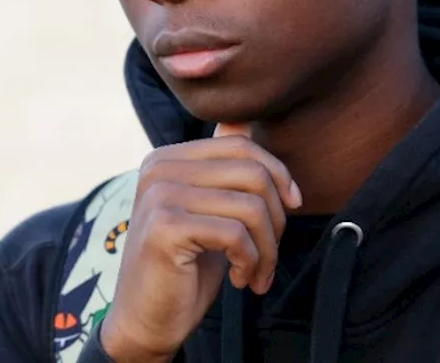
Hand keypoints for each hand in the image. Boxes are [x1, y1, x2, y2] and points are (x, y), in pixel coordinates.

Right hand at [99, 124, 302, 361]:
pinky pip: (237, 234)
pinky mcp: (166, 228)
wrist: (147, 320)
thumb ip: (219, 165)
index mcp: (167, 157)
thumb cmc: (185, 265)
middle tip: (269, 252)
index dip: (278, 173)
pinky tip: (241, 279)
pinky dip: (251, 262)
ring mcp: (159, 196)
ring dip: (267, 248)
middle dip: (277, 217)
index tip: (292, 206)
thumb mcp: (207, 208)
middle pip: (253, 173)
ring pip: (251, 207)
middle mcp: (159, 168)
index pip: (242, 145)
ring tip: (256, 271)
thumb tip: (239, 118)